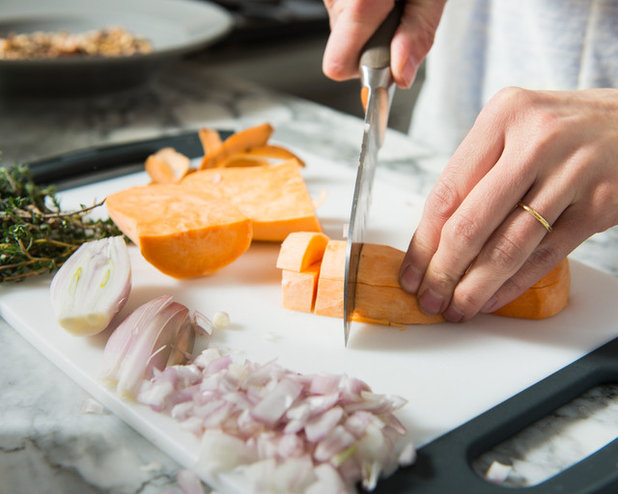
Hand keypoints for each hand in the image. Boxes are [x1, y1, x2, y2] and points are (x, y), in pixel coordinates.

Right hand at [322, 0, 445, 87]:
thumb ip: (416, 35)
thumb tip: (400, 77)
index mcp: (361, 1)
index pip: (339, 65)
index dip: (364, 73)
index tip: (386, 69)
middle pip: (344, 51)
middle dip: (374, 44)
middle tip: (400, 16)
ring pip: (343, 33)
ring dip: (369, 24)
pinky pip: (342, 14)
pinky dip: (363, 10)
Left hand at [399, 87, 617, 321]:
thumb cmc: (566, 129)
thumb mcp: (516, 128)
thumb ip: (478, 172)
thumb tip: (435, 238)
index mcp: (503, 116)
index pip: (447, 192)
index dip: (423, 241)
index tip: (411, 270)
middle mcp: (535, 142)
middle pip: (471, 224)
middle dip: (443, 272)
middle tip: (429, 297)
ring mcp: (571, 174)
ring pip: (508, 247)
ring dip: (476, 287)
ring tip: (457, 307)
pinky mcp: (598, 205)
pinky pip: (546, 256)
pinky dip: (514, 284)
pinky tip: (494, 298)